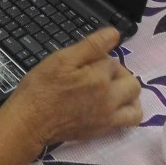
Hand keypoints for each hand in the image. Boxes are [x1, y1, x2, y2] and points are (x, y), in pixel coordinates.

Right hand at [2, 27, 141, 147]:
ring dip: (128, 95)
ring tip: (112, 90)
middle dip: (118, 74)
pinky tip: (109, 105)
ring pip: (135, 106)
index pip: (112, 61)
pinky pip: (127, 122)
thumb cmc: (41, 88)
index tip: (83, 61)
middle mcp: (109, 100)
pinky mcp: (102, 131)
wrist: (30, 122)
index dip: (98, 57)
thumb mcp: (61, 59)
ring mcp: (108, 118)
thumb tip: (114, 34)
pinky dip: (124, 111)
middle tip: (97, 73)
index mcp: (99, 79)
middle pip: (131, 82)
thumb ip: (91, 46)